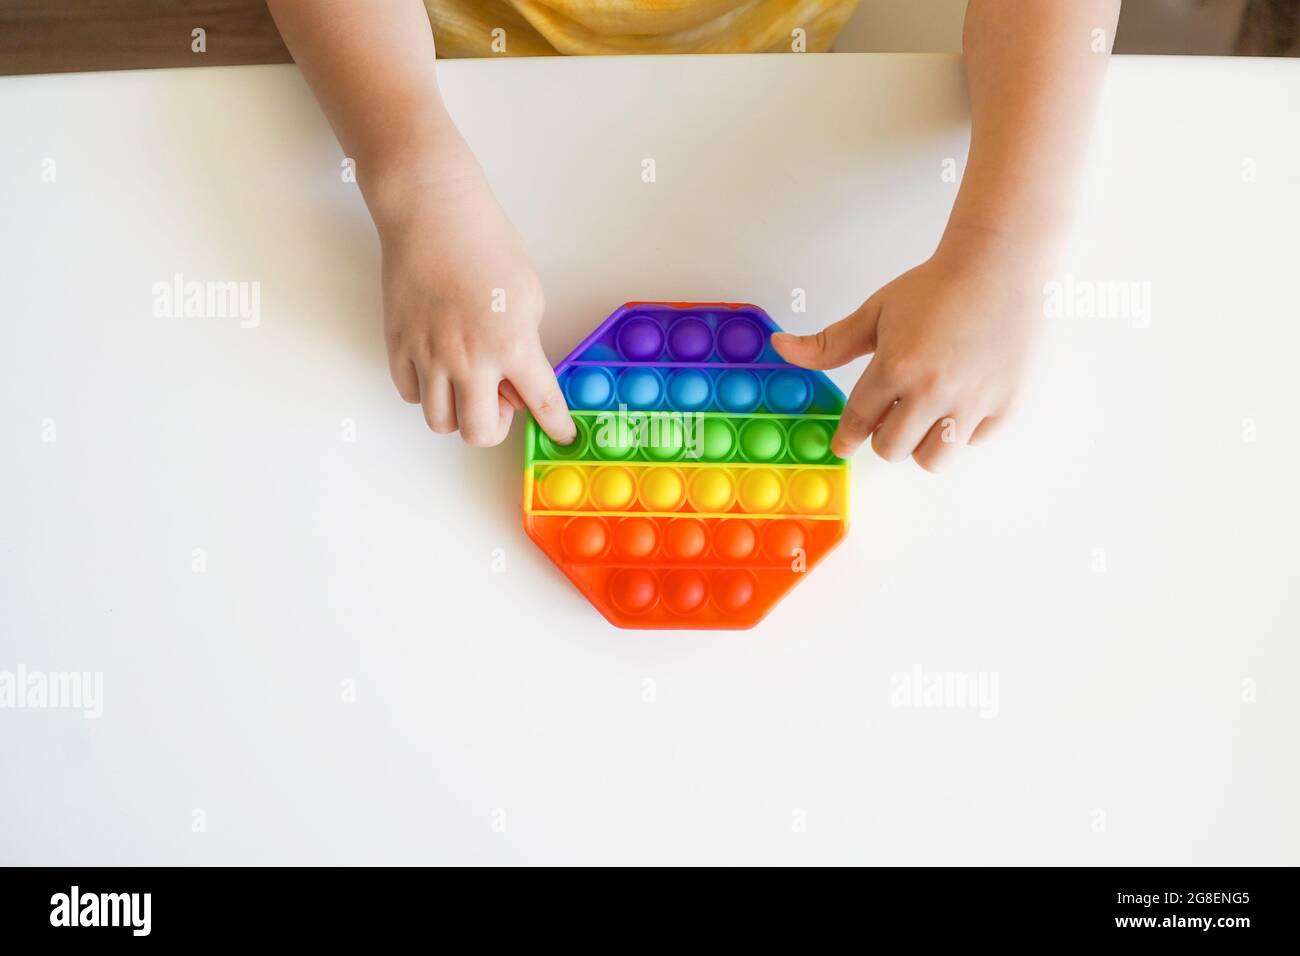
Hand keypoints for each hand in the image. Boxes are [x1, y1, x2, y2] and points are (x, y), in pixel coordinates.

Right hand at [377, 170, 575, 446]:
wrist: (433, 216)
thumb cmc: (486, 246)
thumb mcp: (529, 296)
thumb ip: (526, 347)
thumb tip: (511, 385)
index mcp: (511, 346)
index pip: (542, 404)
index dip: (556, 426)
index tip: (561, 436)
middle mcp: (469, 360)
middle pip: (478, 433)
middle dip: (492, 427)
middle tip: (498, 401)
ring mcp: (428, 356)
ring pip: (439, 421)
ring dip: (457, 412)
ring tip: (465, 382)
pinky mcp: (398, 345)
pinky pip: (409, 393)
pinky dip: (425, 390)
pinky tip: (436, 366)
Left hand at [773, 230, 1044, 470]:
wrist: (999, 265)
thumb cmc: (937, 286)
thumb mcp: (875, 312)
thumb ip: (829, 343)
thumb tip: (782, 347)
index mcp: (896, 367)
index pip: (858, 421)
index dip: (847, 436)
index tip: (844, 444)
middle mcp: (934, 390)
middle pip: (891, 449)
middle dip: (884, 437)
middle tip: (891, 418)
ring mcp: (973, 401)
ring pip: (933, 459)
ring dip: (922, 444)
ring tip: (925, 418)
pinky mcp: (1007, 405)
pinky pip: (974, 441)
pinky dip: (964, 430)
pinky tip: (962, 401)